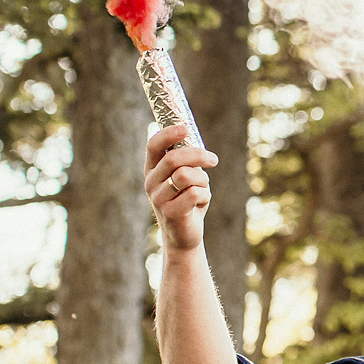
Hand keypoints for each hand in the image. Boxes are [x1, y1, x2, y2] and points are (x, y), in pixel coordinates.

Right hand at [145, 126, 217, 251]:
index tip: (186, 129)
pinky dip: (205, 196)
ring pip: (187, 175)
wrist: (185, 235)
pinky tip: (200, 205)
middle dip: (198, 155)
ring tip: (202, 189)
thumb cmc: (188, 200)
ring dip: (203, 180)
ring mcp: (158, 198)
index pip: (153, 145)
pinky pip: (195, 193)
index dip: (168, 134)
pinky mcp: (170, 212)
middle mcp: (150, 182)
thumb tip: (196, 139)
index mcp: (152, 170)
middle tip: (213, 159)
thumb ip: (187, 161)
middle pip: (174, 158)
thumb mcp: (186, 177)